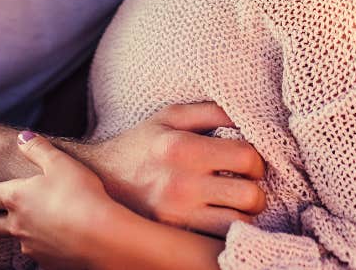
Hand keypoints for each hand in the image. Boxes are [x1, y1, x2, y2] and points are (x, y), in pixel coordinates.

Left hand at [0, 132, 126, 269]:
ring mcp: (30, 247)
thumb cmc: (81, 196)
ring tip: (36, 223)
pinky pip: (39, 253)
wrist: (102, 238)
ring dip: (20, 231)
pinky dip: (44, 246)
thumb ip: (39, 149)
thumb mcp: (61, 163)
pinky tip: (59, 239)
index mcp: (16, 197)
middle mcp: (17, 225)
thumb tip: (22, 137)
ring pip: (16, 239)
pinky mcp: (46, 263)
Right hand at [68, 102, 266, 235]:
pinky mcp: (171, 238)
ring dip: (242, 215)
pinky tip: (215, 220)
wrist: (99, 179)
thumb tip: (252, 116)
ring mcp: (175, 217)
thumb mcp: (170, 116)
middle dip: (255, 191)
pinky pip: (216, 242)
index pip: (248, 157)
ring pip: (238, 225)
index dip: (256, 160)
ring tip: (231, 205)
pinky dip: (223, 232)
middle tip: (244, 186)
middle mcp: (179, 184)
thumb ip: (212, 111)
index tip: (247, 164)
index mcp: (181, 148)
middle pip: (251, 196)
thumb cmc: (141, 144)